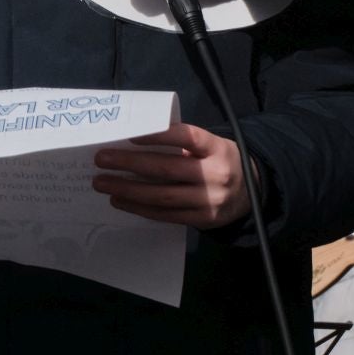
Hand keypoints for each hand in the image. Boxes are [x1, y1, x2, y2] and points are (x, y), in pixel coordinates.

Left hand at [91, 124, 249, 228]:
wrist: (252, 191)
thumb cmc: (219, 160)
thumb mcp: (210, 145)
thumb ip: (181, 143)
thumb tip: (132, 141)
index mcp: (216, 148)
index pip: (186, 137)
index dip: (158, 136)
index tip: (129, 134)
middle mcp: (215, 173)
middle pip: (167, 169)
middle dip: (129, 164)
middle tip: (101, 159)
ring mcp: (210, 200)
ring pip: (163, 196)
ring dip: (128, 190)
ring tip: (103, 183)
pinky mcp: (204, 220)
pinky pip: (167, 215)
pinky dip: (141, 208)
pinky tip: (120, 201)